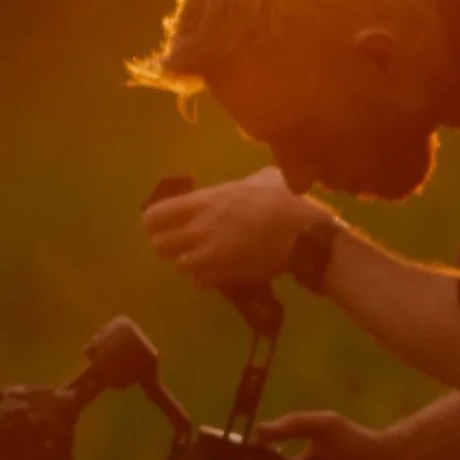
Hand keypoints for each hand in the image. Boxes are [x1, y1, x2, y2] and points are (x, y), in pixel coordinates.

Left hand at [143, 169, 315, 295]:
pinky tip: (221, 269)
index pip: (155, 215)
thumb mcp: (262, 179)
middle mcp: (199, 229)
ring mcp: (210, 256)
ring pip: (179, 265)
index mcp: (205, 201)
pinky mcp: (224, 277)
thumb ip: (242, 184)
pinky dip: (206, 277)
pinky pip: (200, 281)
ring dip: (189, 261)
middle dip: (168, 244)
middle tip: (182, 241)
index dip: (155, 221)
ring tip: (205, 256)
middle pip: (159, 244)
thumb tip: (245, 185)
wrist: (304, 236)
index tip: (165, 222)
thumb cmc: (285, 200)